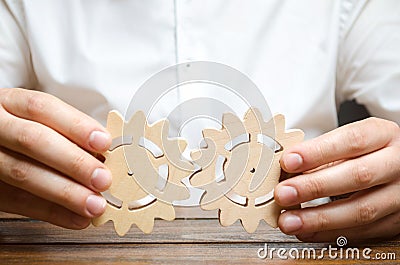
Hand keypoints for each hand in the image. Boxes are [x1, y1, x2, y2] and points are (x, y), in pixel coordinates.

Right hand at [0, 88, 111, 228]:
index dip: (76, 125)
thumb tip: (104, 155)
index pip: (43, 108)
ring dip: (65, 193)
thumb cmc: (21, 130)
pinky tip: (76, 218)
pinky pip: (17, 201)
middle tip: (102, 179)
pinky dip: (51, 212)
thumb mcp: (37, 120)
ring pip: (23, 173)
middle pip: (34, 140)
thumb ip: (65, 133)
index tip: (103, 142)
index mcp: (11, 103)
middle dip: (74, 162)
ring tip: (94, 204)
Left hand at [275, 117, 399, 241]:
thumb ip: (320, 153)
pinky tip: (305, 230)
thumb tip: (284, 170)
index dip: (317, 152)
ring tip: (288, 220)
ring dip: (318, 218)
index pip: (351, 140)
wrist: (398, 167)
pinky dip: (329, 233)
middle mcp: (397, 164)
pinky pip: (363, 232)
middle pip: (357, 176)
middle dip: (314, 187)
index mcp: (383, 135)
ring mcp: (399, 195)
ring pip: (361, 210)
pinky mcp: (396, 221)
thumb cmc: (366, 151)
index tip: (288, 161)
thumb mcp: (348, 142)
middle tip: (283, 193)